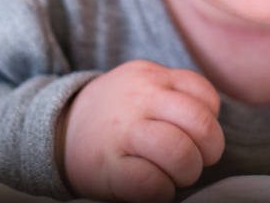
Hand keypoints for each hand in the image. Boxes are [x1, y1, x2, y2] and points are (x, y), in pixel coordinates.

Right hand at [56, 59, 224, 202]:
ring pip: (179, 152)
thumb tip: (210, 127)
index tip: (197, 136)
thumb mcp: (142, 88)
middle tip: (196, 160)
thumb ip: (174, 96)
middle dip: (209, 150)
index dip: (210, 122)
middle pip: (200, 123)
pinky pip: (151, 183)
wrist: (59, 130)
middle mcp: (140, 99)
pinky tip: (157, 188)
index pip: (205, 95)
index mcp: (153, 77)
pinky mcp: (108, 167)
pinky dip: (163, 191)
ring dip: (187, 172)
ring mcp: (123, 132)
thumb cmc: (116, 116)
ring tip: (176, 175)